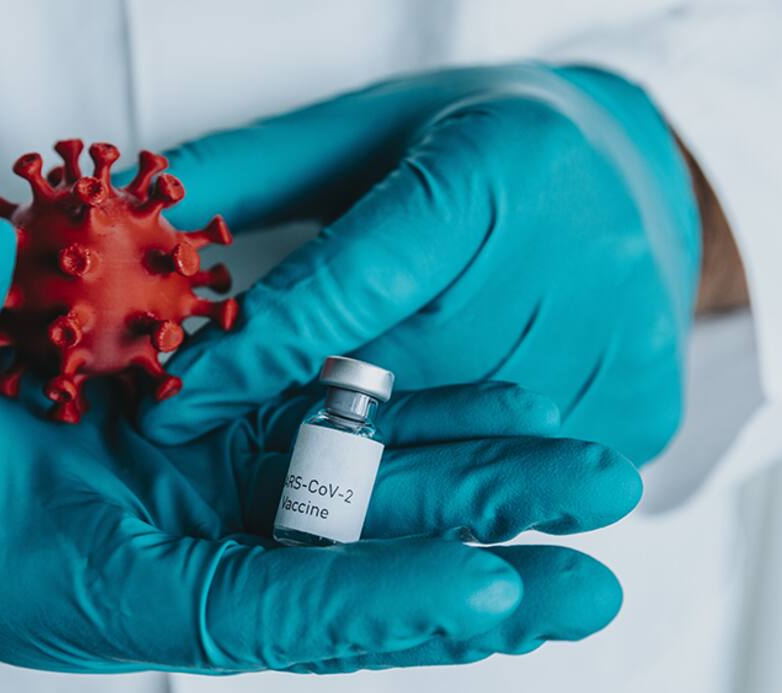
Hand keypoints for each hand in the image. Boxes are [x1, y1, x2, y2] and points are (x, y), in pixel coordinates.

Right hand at [0, 210, 639, 672]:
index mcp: (77, 585)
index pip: (235, 616)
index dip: (357, 608)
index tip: (488, 592)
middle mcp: (157, 554)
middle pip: (326, 577)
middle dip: (458, 575)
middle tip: (592, 571)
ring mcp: (191, 493)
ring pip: (347, 504)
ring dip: (466, 493)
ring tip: (591, 478)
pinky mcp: (208, 433)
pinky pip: (322, 433)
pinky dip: (408, 425)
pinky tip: (499, 405)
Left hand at [139, 63, 701, 464]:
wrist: (640, 176)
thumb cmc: (480, 147)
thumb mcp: (365, 130)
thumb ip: (249, 172)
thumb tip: (139, 209)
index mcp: (484, 175)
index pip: (344, 289)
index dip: (247, 356)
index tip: (166, 403)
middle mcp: (563, 263)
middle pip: (394, 383)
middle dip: (293, 421)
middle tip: (222, 448)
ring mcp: (610, 347)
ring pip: (447, 446)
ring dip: (367, 464)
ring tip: (313, 464)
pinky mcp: (642, 407)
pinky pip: (508, 472)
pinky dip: (444, 473)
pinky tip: (412, 461)